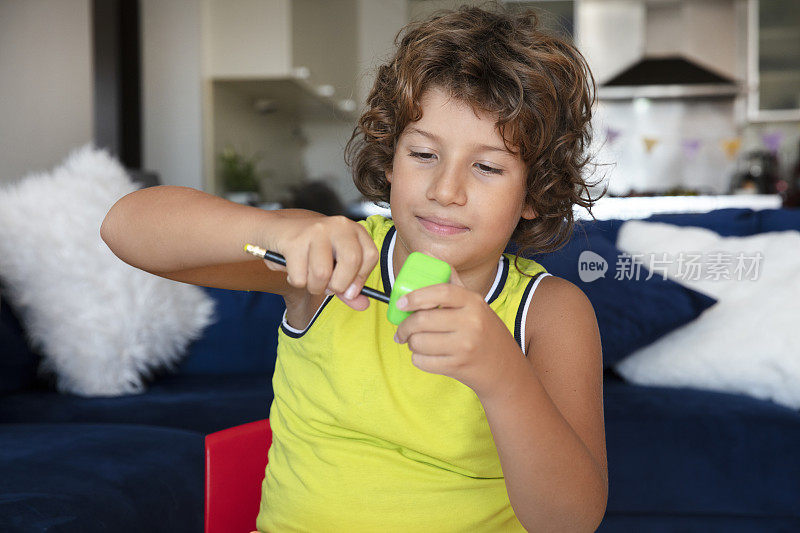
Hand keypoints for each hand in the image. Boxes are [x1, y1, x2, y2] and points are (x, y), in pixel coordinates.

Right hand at [265, 214, 378, 309]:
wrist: (277, 230)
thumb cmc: (312, 251)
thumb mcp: (335, 265)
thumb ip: (350, 286)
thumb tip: (363, 305)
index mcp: (353, 230)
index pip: (370, 256)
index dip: (360, 278)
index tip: (350, 290)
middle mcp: (338, 226)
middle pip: (351, 261)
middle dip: (339, 284)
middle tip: (328, 286)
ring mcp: (315, 231)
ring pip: (322, 274)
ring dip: (315, 287)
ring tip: (309, 277)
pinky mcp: (294, 241)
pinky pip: (300, 278)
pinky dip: (296, 281)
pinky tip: (294, 269)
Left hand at [393, 263, 524, 399]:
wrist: (504, 368)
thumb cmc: (483, 331)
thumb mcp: (475, 304)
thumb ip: (451, 281)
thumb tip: (427, 254)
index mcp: (473, 302)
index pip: (441, 292)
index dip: (416, 296)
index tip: (401, 302)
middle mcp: (471, 322)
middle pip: (423, 319)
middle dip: (404, 326)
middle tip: (401, 330)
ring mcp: (465, 346)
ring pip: (419, 342)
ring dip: (411, 343)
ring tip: (415, 342)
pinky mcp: (458, 366)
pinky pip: (423, 361)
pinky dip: (418, 359)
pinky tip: (425, 356)